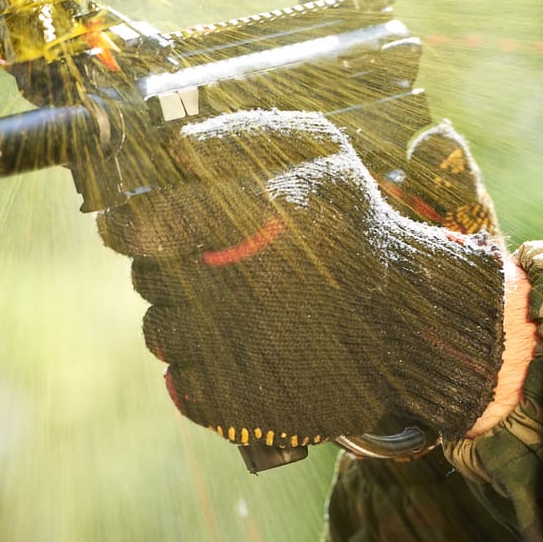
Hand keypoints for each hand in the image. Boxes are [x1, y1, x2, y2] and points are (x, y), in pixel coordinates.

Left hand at [102, 110, 525, 448]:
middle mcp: (226, 289)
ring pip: (160, 332)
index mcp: (243, 222)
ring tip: (236, 305)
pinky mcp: (235, 405)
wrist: (413, 322)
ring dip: (185, 317)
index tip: (132, 225)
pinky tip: (244, 346)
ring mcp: (228, 354)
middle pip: (146, 277)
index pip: (139, 226)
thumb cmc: (359, 229)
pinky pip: (183, 383)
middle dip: (171, 264)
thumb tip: (179, 149)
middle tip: (215, 260)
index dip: (129, 224)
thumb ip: (244, 136)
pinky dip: (204, 366)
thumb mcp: (322, 152)